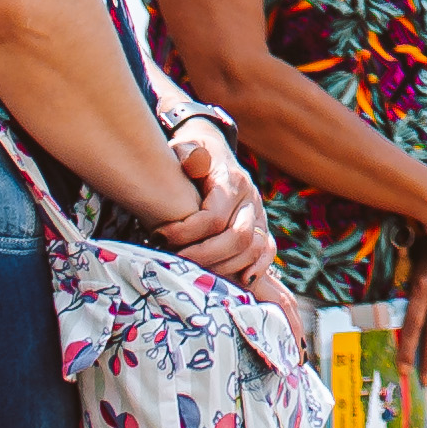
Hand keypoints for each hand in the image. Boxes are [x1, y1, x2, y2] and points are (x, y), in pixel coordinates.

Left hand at [153, 125, 277, 302]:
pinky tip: (240, 281)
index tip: (159, 235)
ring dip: (223, 267)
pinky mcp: (260, 227)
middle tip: (174, 260)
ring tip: (194, 271)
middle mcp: (250, 199)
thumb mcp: (186, 146)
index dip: (185, 233)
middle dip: (202, 256)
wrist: (210, 149)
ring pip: (251, 250)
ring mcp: (258, 214)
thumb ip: (189, 155)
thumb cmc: (191, 153)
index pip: (214, 217)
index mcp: (232, 181)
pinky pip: (267, 251)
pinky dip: (257, 268)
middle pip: (237, 238)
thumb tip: (194, 164)